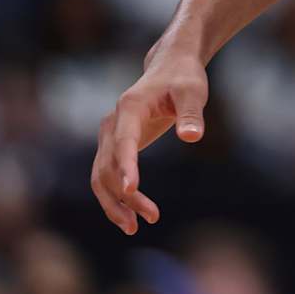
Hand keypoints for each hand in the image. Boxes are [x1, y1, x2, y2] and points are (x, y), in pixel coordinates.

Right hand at [90, 46, 209, 234]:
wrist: (170, 66)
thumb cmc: (183, 78)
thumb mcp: (193, 91)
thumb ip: (191, 113)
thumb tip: (191, 137)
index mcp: (129, 108)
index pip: (123, 142)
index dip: (126, 166)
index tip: (132, 189)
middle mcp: (112, 123)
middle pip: (108, 166)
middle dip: (125, 195)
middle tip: (151, 217)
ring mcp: (109, 135)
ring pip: (101, 176)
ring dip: (114, 203)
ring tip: (135, 227)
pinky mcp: (114, 145)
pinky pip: (106, 175)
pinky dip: (115, 196)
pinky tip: (132, 214)